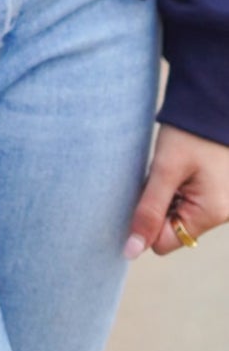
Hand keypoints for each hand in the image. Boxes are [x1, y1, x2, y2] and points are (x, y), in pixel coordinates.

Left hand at [126, 121, 228, 256]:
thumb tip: (131, 251)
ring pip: (178, 212)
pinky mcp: (217, 188)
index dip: (146, 221)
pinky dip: (176, 184)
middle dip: (157, 205)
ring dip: (166, 193)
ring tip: (172, 165)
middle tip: (160, 174)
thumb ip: (148, 211)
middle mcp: (221, 213)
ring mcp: (221, 201)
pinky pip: (188, 198)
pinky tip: (179, 163)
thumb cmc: (190, 132)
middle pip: (172, 227)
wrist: (212, 99)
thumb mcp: (164, 170)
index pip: (164, 242)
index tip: (144, 191)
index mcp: (211, 214)